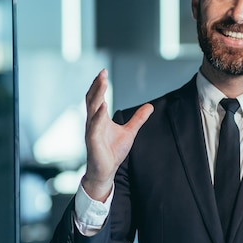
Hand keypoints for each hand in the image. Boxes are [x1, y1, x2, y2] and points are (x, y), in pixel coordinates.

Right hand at [82, 69, 153, 200]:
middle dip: (97, 85)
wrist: (105, 171)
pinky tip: (102, 106)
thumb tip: (150, 107)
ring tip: (103, 82)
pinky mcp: (93, 141)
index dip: (99, 85)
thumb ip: (138, 119)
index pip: (97, 97)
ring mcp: (92, 130)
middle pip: (92, 99)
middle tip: (102, 72)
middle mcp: (93, 122)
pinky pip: (94, 126)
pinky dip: (98, 115)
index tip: (103, 72)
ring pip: (92, 109)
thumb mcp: (130, 132)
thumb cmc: (112, 152)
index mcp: (100, 118)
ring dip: (97, 95)